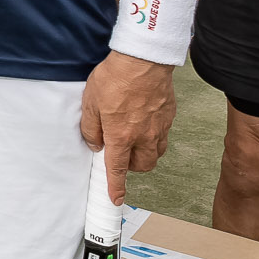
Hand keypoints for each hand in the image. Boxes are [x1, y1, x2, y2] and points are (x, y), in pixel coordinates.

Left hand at [81, 52, 175, 201]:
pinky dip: (154, 137)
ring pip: (156, 153)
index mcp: (121, 135)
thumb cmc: (114, 78)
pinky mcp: (169, 117)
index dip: (116, 186)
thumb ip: (91, 128)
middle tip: (121, 155)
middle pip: (143, 166)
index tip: (116, 198)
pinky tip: (144, 123)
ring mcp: (159, 127)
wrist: (143, 60)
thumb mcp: (90, 102)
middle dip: (132, 167)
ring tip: (133, 140)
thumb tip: (95, 145)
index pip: (118, 168)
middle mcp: (143, 136)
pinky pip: (163, 136)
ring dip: (144, 154)